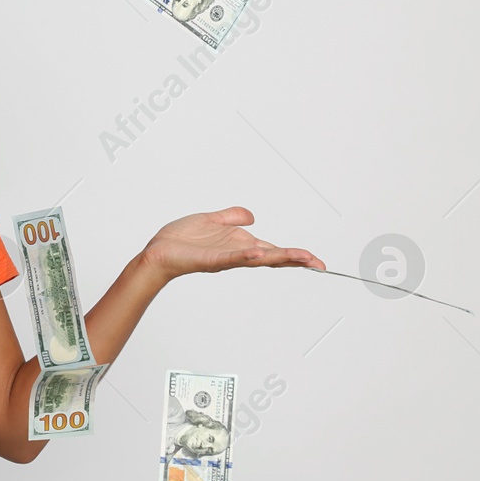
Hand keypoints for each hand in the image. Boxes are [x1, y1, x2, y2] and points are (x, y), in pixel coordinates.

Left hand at [142, 206, 322, 282]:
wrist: (160, 250)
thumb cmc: (182, 239)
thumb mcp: (212, 220)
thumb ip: (232, 217)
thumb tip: (252, 215)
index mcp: (240, 245)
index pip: (273, 250)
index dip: (294, 254)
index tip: (316, 260)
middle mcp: (237, 253)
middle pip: (273, 257)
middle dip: (296, 259)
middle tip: (319, 264)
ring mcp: (226, 258)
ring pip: (259, 259)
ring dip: (280, 257)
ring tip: (301, 258)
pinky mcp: (211, 259)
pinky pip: (231, 258)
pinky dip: (245, 256)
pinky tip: (258, 253)